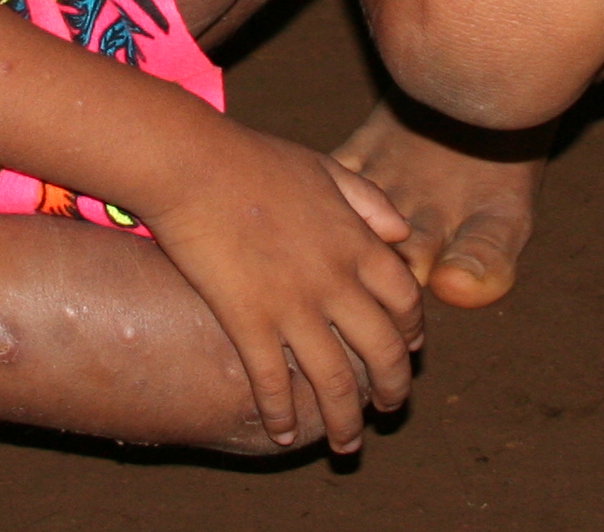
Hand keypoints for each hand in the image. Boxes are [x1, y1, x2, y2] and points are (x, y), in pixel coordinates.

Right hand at [143, 132, 423, 452]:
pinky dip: (281, 414)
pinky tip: (279, 434)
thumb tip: (401, 232)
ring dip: (345, 421)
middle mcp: (336, 280)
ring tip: (346, 444)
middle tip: (388, 409)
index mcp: (357, 241)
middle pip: (383, 351)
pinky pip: (274, 382)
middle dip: (392, 390)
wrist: (193, 164)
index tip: (406, 351)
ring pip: (337, 381)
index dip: (411, 333)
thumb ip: (368, 200)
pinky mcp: (249, 321)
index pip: (406, 301)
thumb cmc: (253, 159)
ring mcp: (294, 304)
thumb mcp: (325, 168)